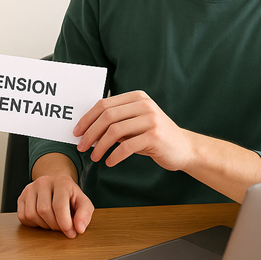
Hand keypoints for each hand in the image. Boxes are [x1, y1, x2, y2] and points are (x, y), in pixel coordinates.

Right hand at [17, 174, 94, 237]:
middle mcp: (43, 182)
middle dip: (54, 225)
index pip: (59, 206)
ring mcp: (30, 189)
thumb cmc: (70, 197)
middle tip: (62, 228)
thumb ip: (84, 215)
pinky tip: (42, 220)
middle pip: (44, 211)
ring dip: (43, 225)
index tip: (71, 233)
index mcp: (61, 182)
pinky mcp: (21, 197)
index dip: (65, 223)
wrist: (57, 186)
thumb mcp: (83, 203)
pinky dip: (33, 224)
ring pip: (31, 214)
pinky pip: (22, 216)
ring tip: (53, 223)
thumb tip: (79, 229)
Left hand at [76, 90, 192, 170]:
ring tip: (94, 157)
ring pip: (114, 131)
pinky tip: (110, 162)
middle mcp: (144, 105)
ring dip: (100, 146)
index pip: (104, 104)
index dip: (87, 118)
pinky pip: (126, 146)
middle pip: (107, 116)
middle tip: (81, 146)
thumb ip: (115, 122)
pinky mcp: (154, 136)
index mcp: (136, 97)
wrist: (184, 148)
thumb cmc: (153, 137)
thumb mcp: (134, 124)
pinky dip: (114, 156)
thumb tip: (85, 130)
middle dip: (90, 133)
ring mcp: (151, 119)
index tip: (76, 132)